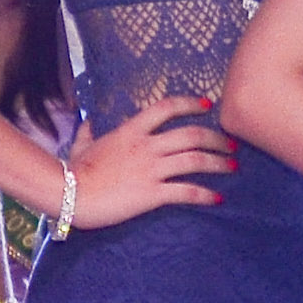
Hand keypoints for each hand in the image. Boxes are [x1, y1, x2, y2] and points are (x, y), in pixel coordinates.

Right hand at [64, 96, 230, 228]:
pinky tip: (217, 199)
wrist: (69, 194)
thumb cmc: (73, 171)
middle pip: (191, 134)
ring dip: (218, 162)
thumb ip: (87, 133)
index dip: (189, 103)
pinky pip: (186, 192)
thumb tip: (87, 124)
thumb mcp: (80, 146)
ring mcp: (151, 169)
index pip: (166, 107)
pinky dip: (205, 195)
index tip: (206, 104)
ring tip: (233, 167)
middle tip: (231, 144)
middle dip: (216, 138)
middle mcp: (146, 146)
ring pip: (195, 160)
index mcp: (131, 130)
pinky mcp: (152, 194)